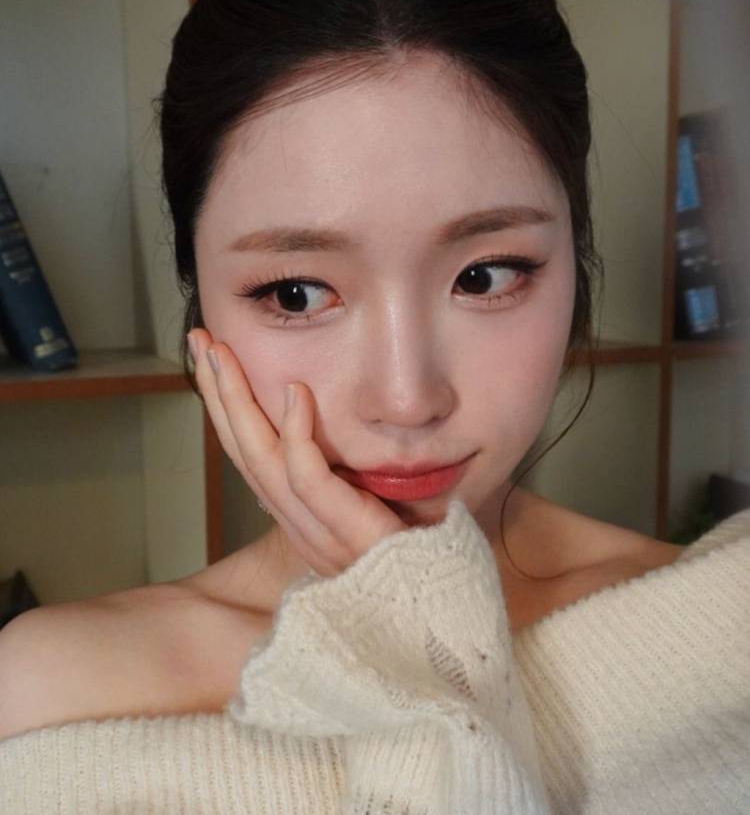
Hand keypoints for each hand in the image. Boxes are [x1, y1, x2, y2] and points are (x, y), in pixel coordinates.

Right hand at [187, 327, 406, 577]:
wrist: (447, 610)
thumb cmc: (417, 555)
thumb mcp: (374, 505)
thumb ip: (346, 476)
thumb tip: (329, 427)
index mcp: (300, 517)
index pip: (251, 454)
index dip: (227, 407)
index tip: (214, 359)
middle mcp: (298, 524)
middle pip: (243, 451)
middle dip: (217, 393)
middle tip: (200, 340)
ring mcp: (318, 532)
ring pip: (261, 459)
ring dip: (238, 401)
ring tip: (223, 353)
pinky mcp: (348, 533)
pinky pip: (309, 478)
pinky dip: (297, 434)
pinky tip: (294, 392)